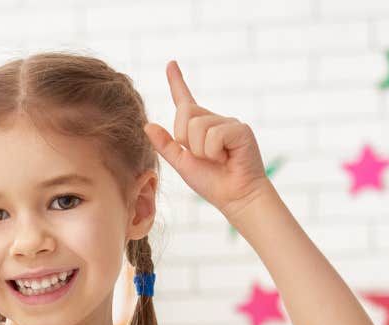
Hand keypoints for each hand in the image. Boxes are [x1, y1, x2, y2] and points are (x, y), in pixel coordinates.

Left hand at [143, 60, 272, 218]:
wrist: (235, 197)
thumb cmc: (211, 182)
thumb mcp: (182, 164)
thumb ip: (166, 146)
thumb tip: (148, 125)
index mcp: (199, 127)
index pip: (184, 100)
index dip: (177, 81)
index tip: (170, 63)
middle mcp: (213, 120)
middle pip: (184, 113)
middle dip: (185, 139)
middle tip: (203, 157)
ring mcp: (228, 122)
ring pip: (197, 126)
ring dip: (201, 150)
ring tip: (217, 159)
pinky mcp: (240, 129)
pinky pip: (213, 134)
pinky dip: (214, 152)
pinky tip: (227, 158)